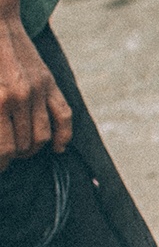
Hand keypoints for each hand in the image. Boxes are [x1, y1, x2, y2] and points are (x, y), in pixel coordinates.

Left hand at [0, 12, 69, 172]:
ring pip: (42, 137)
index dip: (1, 162)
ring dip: (30, 150)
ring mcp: (38, 90)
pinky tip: (57, 149)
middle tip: (3, 159)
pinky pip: (64, 117)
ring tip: (18, 152)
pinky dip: (62, 137)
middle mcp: (20, 97)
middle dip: (11, 157)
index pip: (4, 149)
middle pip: (22, 146)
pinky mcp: (49, 83)